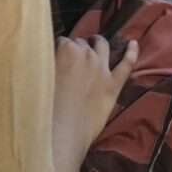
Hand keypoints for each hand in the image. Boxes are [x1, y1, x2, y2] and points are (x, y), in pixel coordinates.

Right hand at [53, 34, 138, 156]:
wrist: (62, 131)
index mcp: (65, 49)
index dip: (58, 48)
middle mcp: (85, 54)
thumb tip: (46, 57)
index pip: (62, 40)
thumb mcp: (38, 76)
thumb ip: (44, 62)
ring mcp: (102, 68)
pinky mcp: (113, 84)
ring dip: (98, 42)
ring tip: (95, 41)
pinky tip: (133, 43)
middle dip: (76, 47)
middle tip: (70, 59)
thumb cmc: (44, 106)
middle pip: (81, 43)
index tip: (55, 57)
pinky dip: (131, 53)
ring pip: (102, 46)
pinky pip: (126, 65)